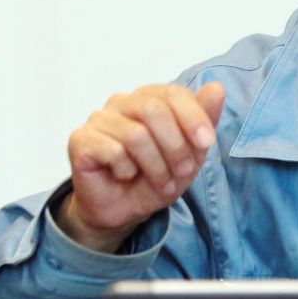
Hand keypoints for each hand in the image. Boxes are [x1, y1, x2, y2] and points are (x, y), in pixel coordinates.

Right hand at [56, 82, 225, 252]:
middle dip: (175, 146)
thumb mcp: (190, 153)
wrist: (123, 209)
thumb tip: (217, 88)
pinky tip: (125, 176)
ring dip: (155, 166)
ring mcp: (99, 119)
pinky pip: (113, 150)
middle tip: (182, 172)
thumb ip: (204, 120)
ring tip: (160, 183)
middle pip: (153, 110)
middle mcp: (122, 102)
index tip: (206, 143)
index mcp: (149, 98)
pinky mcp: (80, 139)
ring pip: (136, 135)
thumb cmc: (155, 177)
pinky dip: (127, 170)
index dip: (193, 117)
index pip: (173, 93)